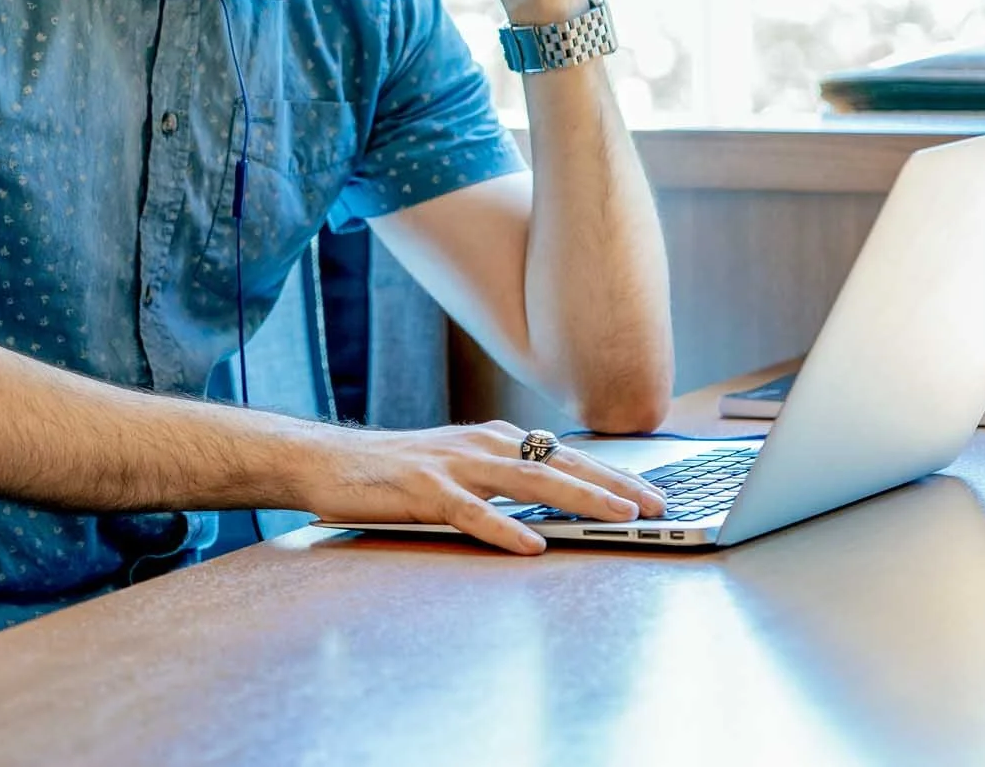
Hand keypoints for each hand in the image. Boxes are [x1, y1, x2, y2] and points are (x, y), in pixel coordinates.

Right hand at [293, 421, 667, 554]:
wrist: (327, 460)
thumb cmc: (394, 471)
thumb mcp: (458, 467)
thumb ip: (502, 477)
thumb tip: (553, 500)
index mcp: (492, 439)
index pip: (565, 455)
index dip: (613, 475)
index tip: (653, 493)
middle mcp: (480, 445)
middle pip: (560, 464)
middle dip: (614, 485)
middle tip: (657, 506)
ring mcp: (452, 466)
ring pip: (528, 481)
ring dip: (579, 499)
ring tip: (619, 518)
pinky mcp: (422, 489)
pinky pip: (471, 512)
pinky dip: (504, 528)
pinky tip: (531, 545)